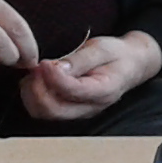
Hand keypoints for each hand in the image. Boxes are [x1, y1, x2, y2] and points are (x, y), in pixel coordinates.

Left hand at [21, 32, 161, 120]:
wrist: (129, 65)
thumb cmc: (116, 55)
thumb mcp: (102, 48)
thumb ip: (79, 60)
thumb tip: (55, 68)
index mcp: (104, 91)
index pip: (72, 91)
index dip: (53, 77)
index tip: (44, 62)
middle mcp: (90, 107)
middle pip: (53, 110)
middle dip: (38, 89)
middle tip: (36, 68)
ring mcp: (78, 112)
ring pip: (44, 113)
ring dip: (32, 94)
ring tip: (36, 73)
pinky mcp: (68, 110)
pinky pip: (44, 111)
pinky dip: (33, 96)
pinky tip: (38, 80)